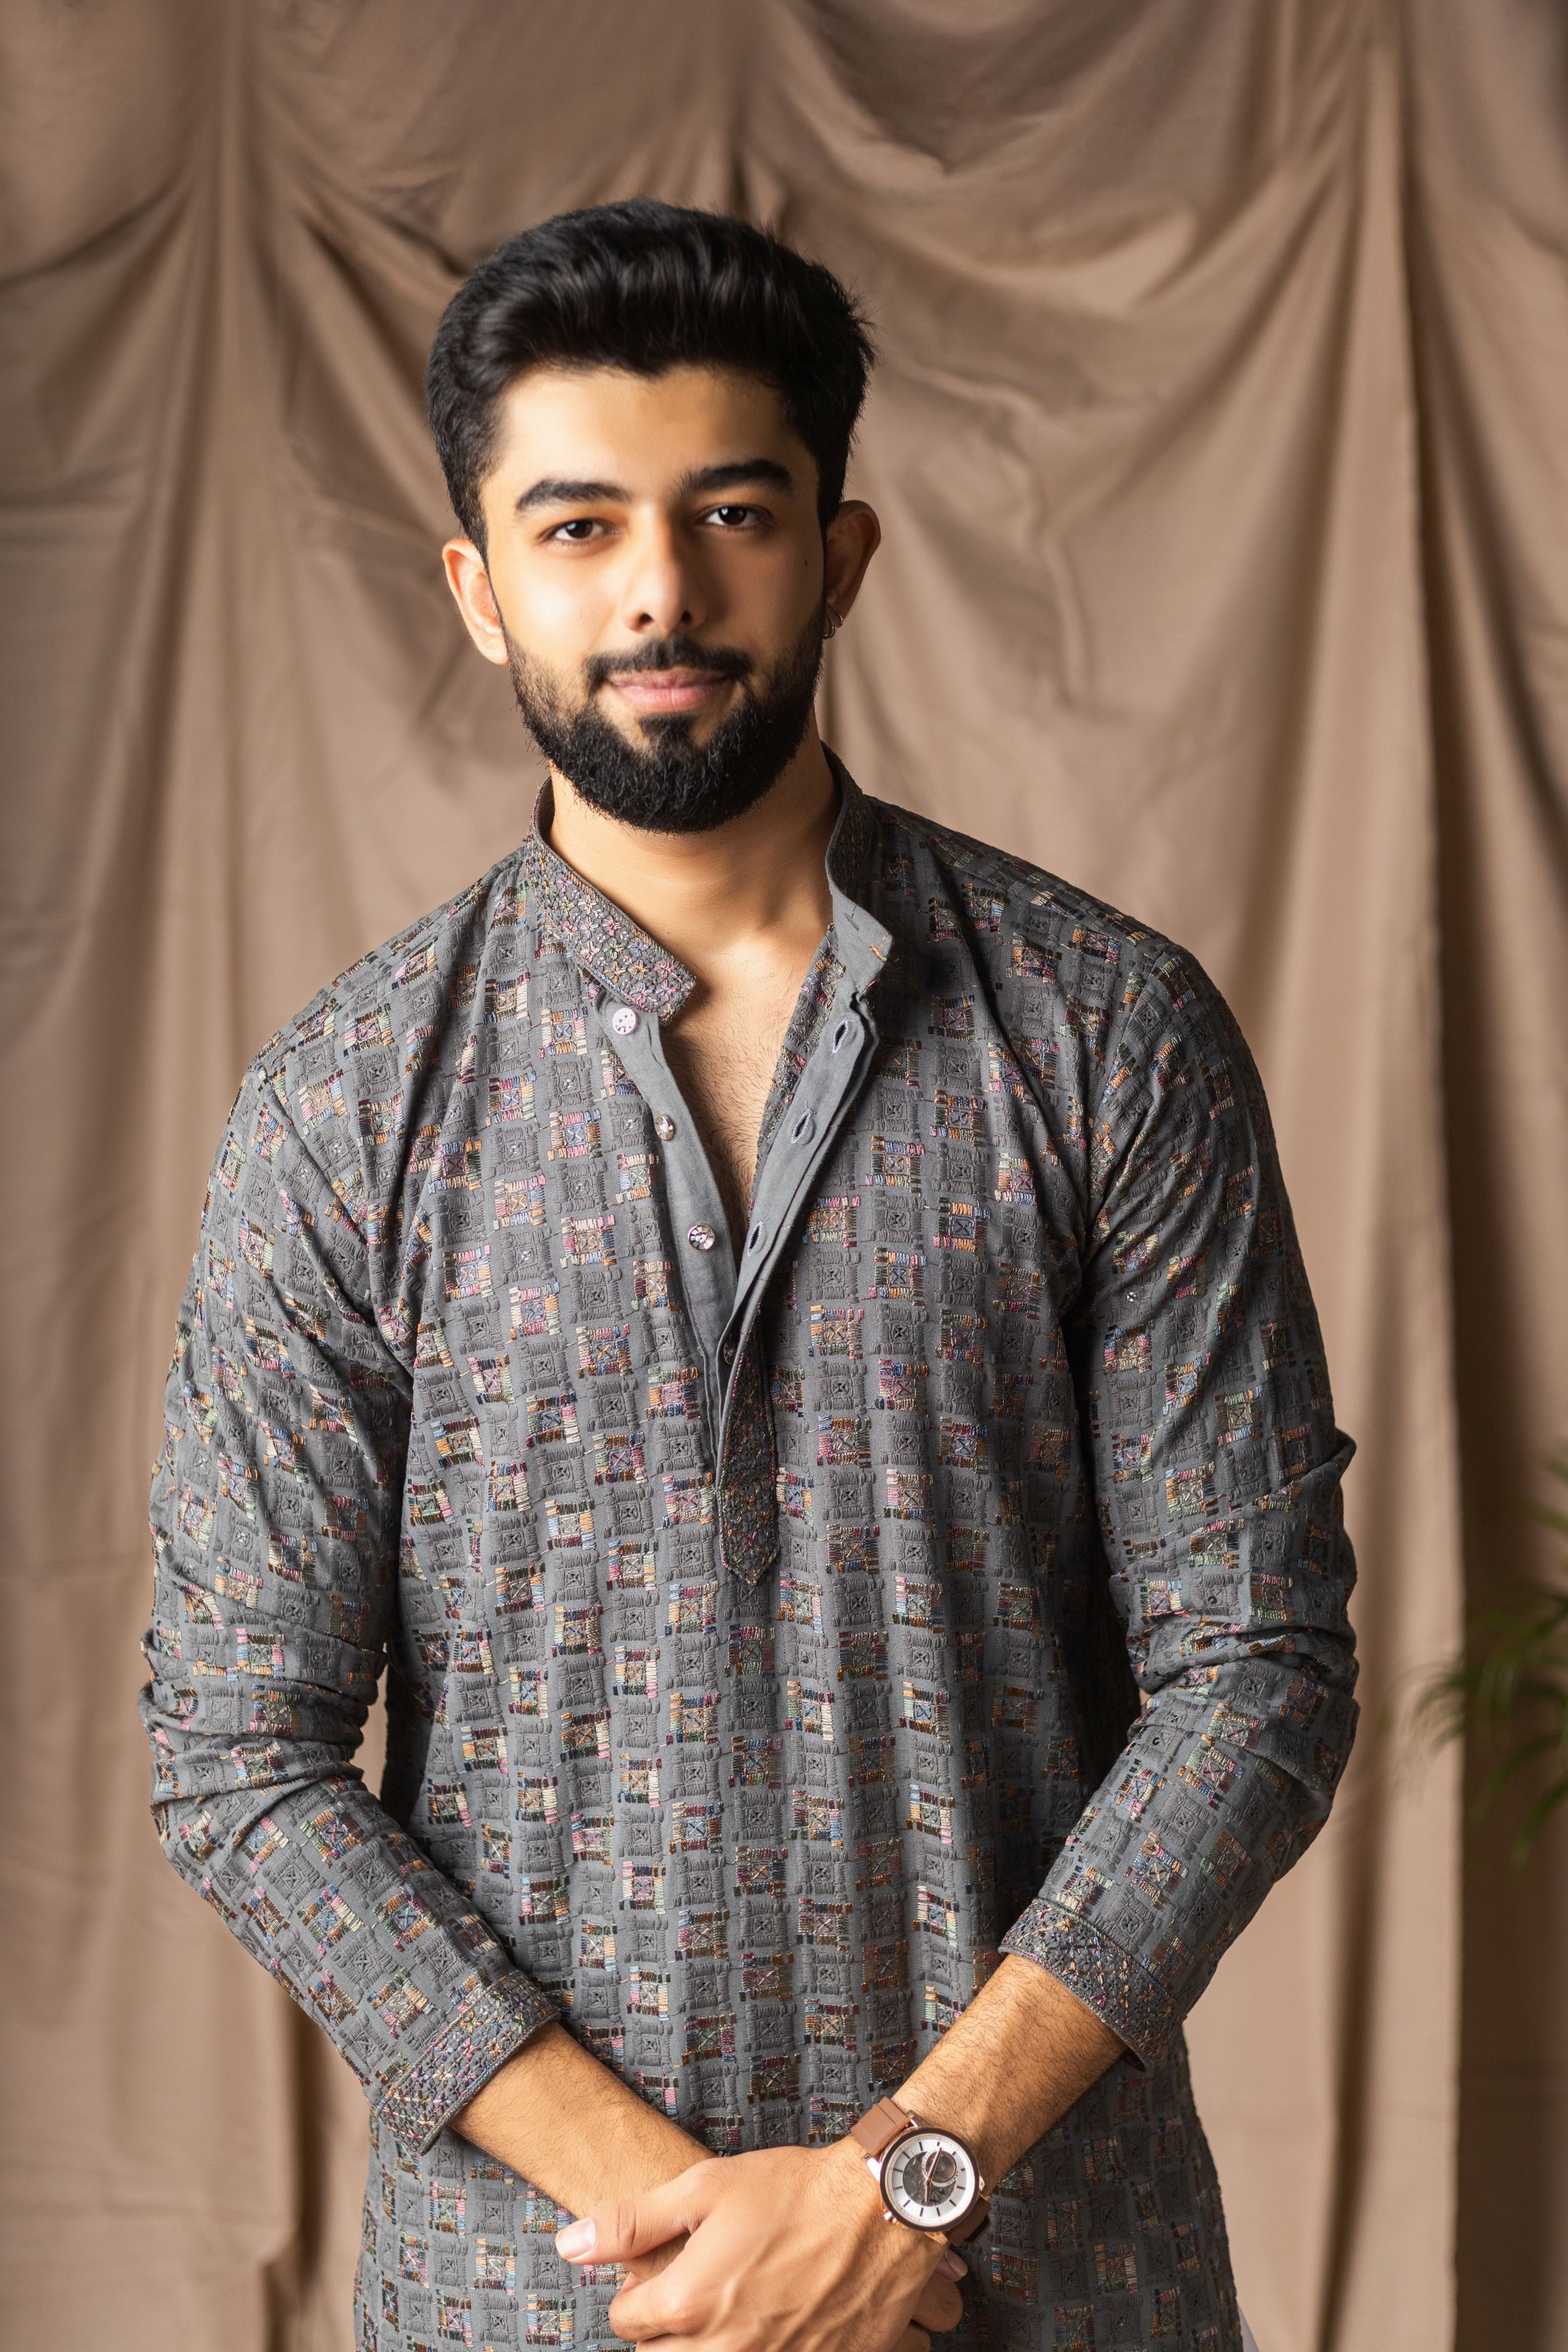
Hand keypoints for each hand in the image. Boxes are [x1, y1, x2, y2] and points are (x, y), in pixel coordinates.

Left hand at [556, 2140, 966, 2351]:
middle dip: (666, 2332)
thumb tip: (568, 2245)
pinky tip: (768, 2328)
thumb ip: (631, 2222)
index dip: (637, 2296)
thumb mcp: (705, 2187)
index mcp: (690, 2302)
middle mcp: (725, 2349)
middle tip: (693, 2297)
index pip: (628, 2324)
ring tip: (726, 2313)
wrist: (881, 2208)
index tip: (658, 2279)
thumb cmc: (794, 2190)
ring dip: (706, 2346)